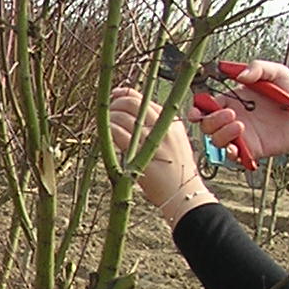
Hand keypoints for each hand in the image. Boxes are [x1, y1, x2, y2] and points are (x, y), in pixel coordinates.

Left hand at [110, 86, 206, 215]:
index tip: (114, 96)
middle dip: (115, 104)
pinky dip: (109, 131)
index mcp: (172, 122)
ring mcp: (154, 141)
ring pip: (124, 117)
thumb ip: (159, 128)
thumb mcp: (174, 143)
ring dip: (109, 119)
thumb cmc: (177, 172)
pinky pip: (119, 135)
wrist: (184, 195)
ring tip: (104, 125)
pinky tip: (105, 135)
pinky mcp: (143, 156)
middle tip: (106, 112)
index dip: (125, 94)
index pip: (145, 99)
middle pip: (133, 103)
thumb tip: (133, 116)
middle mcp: (165, 127)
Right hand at [201, 61, 288, 161]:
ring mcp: (240, 135)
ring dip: (222, 134)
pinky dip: (230, 153)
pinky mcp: (250, 150)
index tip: (197, 109)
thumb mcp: (278, 73)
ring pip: (215, 140)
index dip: (196, 108)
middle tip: (231, 114)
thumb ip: (258, 68)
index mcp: (233, 99)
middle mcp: (233, 118)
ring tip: (241, 126)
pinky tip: (238, 146)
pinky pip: (231, 156)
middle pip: (206, 123)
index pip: (205, 104)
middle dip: (211, 120)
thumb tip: (240, 75)